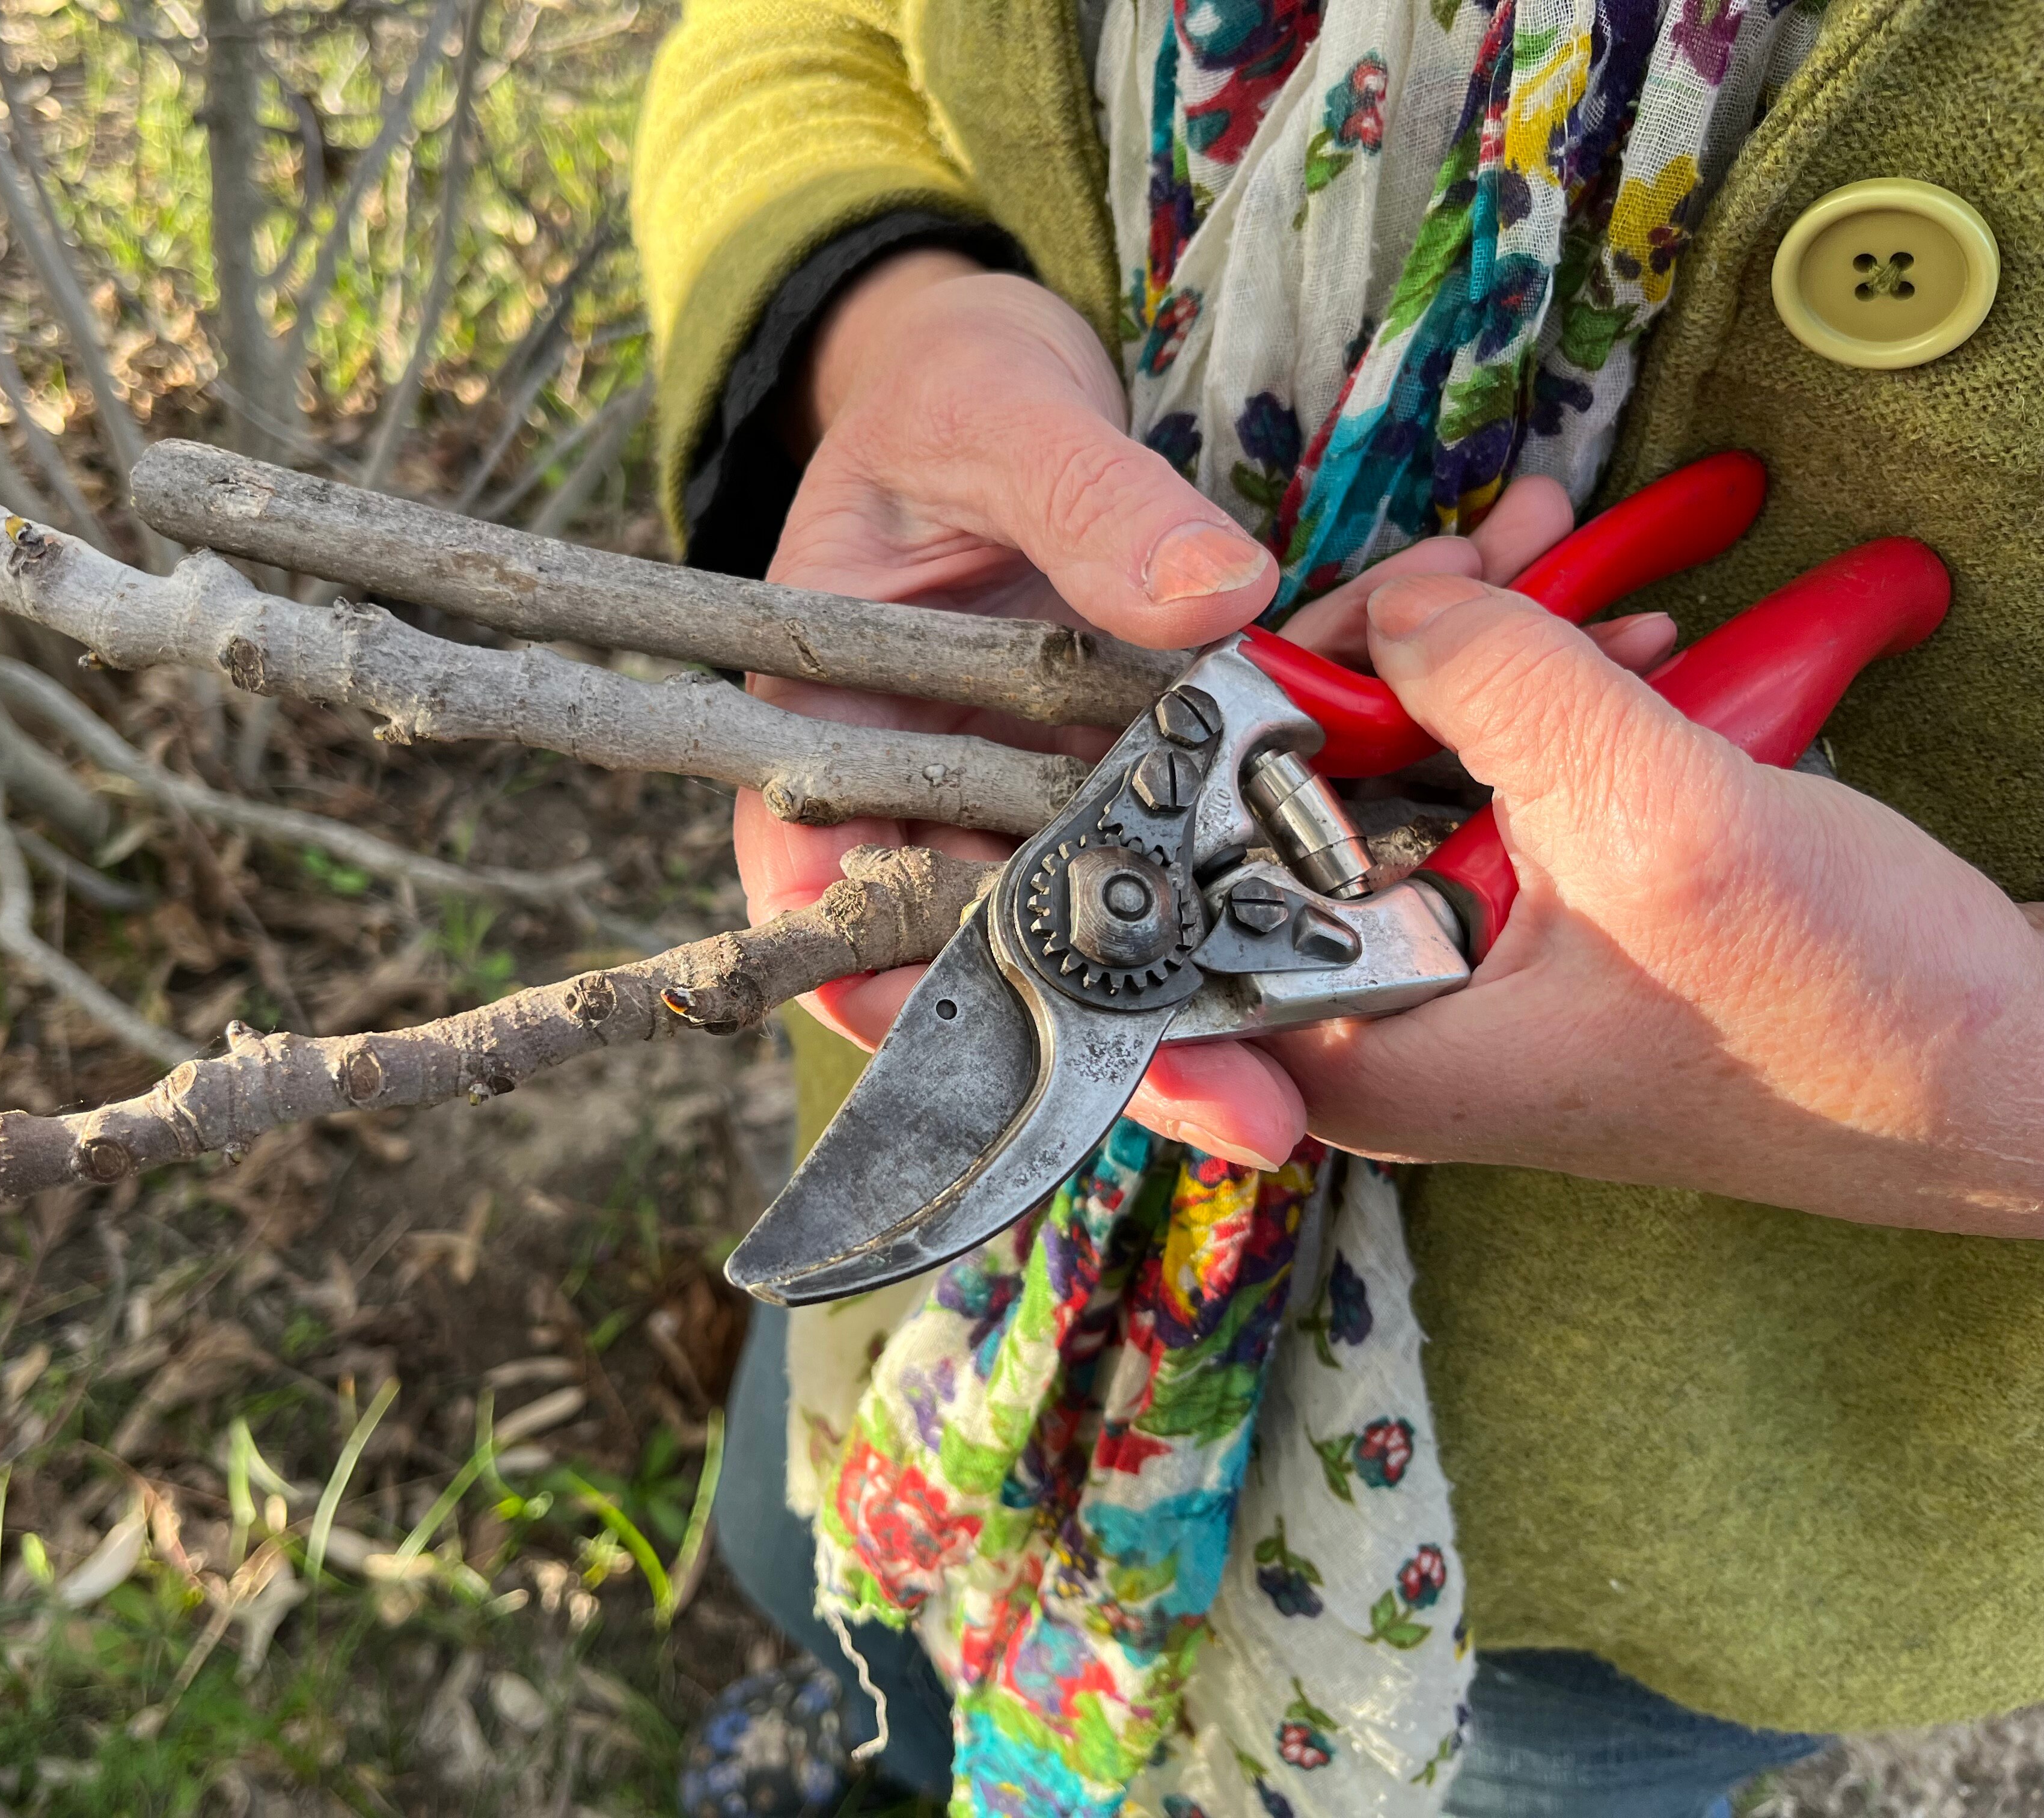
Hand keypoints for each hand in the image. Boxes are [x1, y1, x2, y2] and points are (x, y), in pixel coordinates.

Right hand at [741, 255, 1668, 1164]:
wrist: (1013, 375)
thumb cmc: (948, 393)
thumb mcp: (997, 422)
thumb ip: (1089, 504)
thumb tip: (1212, 598)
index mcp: (838, 736)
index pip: (835, 903)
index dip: (911, 999)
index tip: (1024, 1042)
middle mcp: (945, 799)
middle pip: (1012, 953)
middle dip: (1141, 1033)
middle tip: (1253, 1104)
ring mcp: (1054, 799)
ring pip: (1139, 914)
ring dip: (1251, 966)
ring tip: (1361, 1019)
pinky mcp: (1152, 770)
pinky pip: (1226, 819)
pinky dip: (1321, 828)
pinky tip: (1434, 815)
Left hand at [1264, 573, 2043, 1232]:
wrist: (2022, 1075)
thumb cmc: (1850, 1012)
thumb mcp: (1656, 820)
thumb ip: (1503, 689)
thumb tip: (1404, 607)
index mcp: (1371, 1049)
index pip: (1218, 881)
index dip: (1255, 730)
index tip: (1334, 623)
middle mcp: (1402, 1029)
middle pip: (1316, 808)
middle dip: (1392, 660)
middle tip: (1471, 555)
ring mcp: (1483, 985)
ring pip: (1425, 786)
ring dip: (1490, 659)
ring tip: (1554, 550)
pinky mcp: (1561, 945)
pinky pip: (1515, 804)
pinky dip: (1561, 711)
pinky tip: (1627, 632)